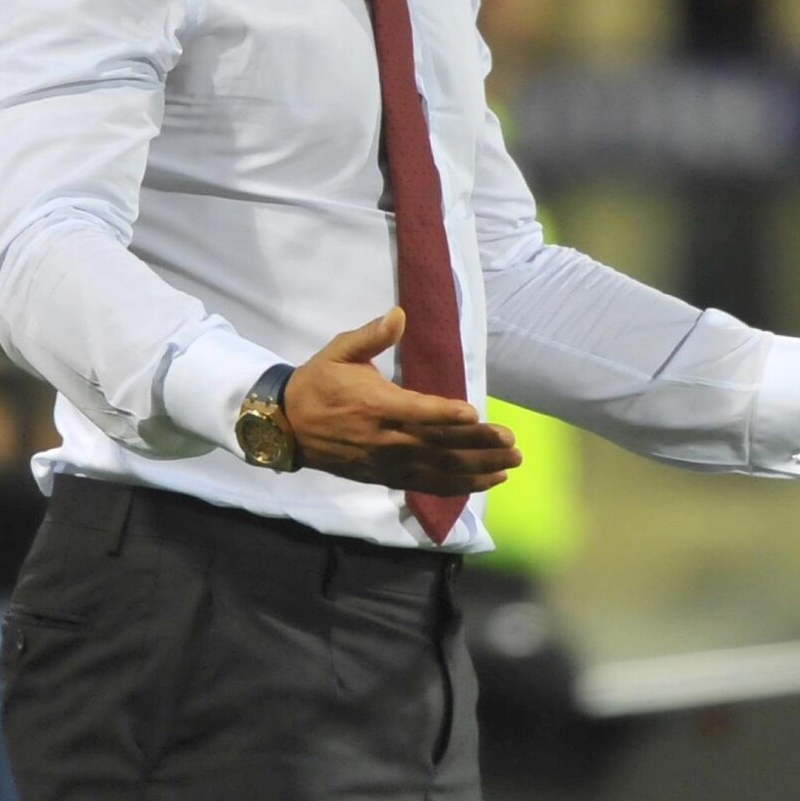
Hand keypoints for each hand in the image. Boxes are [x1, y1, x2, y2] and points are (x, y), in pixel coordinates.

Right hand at [283, 307, 520, 494]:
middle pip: (437, 444)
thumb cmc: (318, 383)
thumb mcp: (339, 351)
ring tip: (510, 464)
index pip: (416, 411)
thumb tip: (398, 315)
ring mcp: (387, 462)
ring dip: (477, 468)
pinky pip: (427, 484)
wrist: (287, 427)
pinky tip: (485, 482)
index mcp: (375, 405)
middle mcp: (385, 438)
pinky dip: (458, 485)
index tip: (476, 414)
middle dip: (477, 445)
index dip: (446, 415)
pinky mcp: (387, 477)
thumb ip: (370, 336)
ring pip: (438, 468)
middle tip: (512, 443)